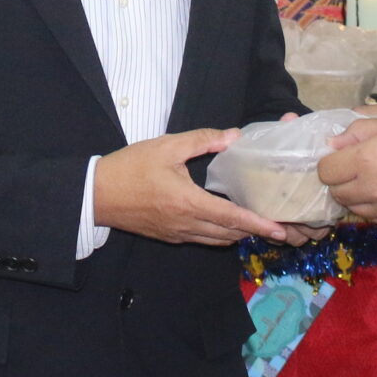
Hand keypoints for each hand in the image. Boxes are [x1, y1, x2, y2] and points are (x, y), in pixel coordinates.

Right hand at [95, 129, 292, 246]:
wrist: (96, 194)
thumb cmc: (130, 168)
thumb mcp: (166, 146)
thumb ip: (202, 140)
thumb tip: (233, 136)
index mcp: (189, 203)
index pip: (232, 218)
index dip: (258, 224)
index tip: (280, 230)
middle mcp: (186, 225)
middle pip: (229, 234)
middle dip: (253, 231)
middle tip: (274, 225)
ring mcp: (177, 234)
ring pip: (216, 240)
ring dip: (236, 234)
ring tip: (253, 224)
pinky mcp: (168, 236)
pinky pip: (201, 239)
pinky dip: (218, 234)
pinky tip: (222, 222)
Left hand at [318, 115, 376, 225]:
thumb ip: (357, 130)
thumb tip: (332, 143)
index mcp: (366, 161)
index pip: (325, 171)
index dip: (330, 161)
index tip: (342, 155)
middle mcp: (372, 190)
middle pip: (335, 193)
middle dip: (340, 180)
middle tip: (356, 168)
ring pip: (353, 209)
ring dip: (356, 196)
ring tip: (374, 180)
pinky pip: (374, 219)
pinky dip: (374, 208)